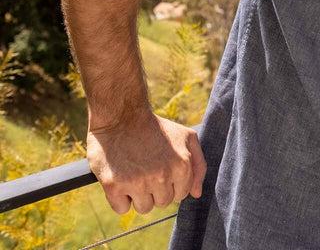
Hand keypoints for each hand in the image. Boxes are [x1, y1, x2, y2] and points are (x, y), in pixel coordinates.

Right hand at [87, 109, 206, 214]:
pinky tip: (121, 177)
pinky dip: (120, 198)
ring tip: (135, 172)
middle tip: (148, 167)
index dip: (171, 183)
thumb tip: (196, 194)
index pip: (180, 195)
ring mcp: (137, 182)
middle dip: (156, 189)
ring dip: (139, 195)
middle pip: (162, 203)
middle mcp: (161, 176)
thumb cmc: (156, 128)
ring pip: (143, 208)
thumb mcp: (187, 137)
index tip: (162, 167)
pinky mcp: (114, 186)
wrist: (122, 116)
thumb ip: (198, 165)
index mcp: (182, 165)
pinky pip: (122, 209)